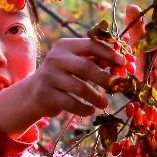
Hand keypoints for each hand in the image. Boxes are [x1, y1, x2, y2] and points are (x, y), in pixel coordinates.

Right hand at [0, 37, 123, 135]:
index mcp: (65, 46)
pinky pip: (71, 103)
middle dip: (104, 78)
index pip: (90, 45)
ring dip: (96, 97)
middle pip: (86, 67)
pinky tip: (90, 111)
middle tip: (115, 86)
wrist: (33, 92)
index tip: (122, 63)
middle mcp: (56, 58)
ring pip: (79, 88)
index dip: (108, 54)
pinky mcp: (46, 94)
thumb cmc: (62, 75)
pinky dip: (84, 109)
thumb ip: (94, 61)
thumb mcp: (75, 63)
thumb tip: (120, 63)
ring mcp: (49, 76)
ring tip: (104, 104)